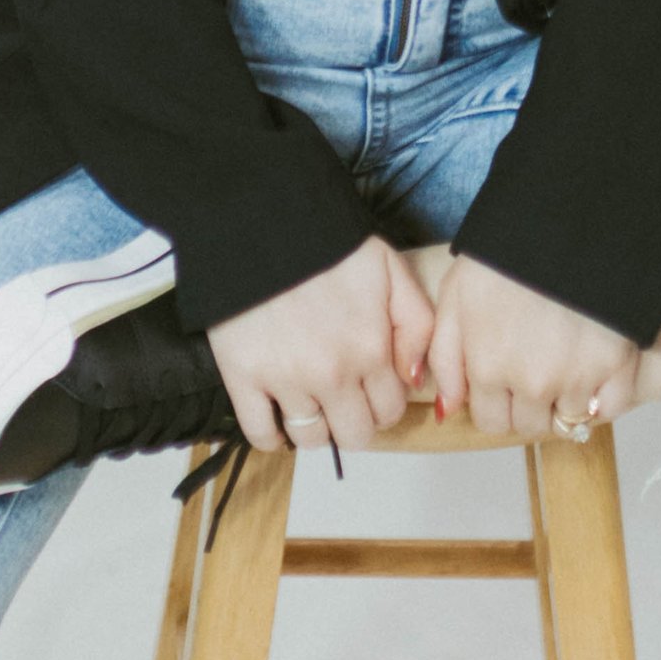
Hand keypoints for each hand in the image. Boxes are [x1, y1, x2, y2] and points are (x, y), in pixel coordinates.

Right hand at [208, 237, 434, 454]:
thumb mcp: (390, 270)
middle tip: (344, 399)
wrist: (260, 220)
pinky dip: (272, 436)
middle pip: (355, 435)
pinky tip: (279, 415)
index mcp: (371, 348)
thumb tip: (414, 379)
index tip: (370, 389)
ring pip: (312, 439)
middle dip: (355, 421)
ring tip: (312, 404)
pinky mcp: (243, 378)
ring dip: (317, 428)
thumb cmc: (325, 242)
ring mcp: (286, 380)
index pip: (389, 410)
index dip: (382, 403)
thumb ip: (417, 326)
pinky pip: (261, 434)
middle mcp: (332, 374)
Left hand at [427, 253, 639, 439]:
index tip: (506, 381)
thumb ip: (446, 356)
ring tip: (563, 357)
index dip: (497, 402)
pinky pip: (612, 406)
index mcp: (489, 368)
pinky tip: (594, 365)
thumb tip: (448, 408)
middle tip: (534, 363)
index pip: (492, 421)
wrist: (563, 220)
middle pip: (530, 424)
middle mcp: (532, 383)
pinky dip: (604, 395)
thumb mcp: (456, 296)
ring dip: (565, 398)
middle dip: (528, 401)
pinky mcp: (618, 365)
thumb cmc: (506, 253)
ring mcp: (578, 377)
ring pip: (569, 418)